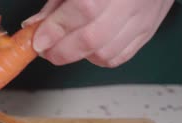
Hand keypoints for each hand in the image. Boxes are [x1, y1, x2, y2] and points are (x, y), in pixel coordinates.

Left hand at [24, 0, 174, 67]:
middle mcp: (129, 0)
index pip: (83, 9)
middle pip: (92, 39)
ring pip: (104, 53)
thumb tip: (33, 27)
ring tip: (67, 45)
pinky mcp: (148, 31)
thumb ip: (56, 3)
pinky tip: (88, 48)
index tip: (38, 41)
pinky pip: (118, 58)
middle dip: (61, 52)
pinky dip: (97, 58)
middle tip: (46, 50)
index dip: (56, 29)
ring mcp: (142, 17)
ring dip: (78, 56)